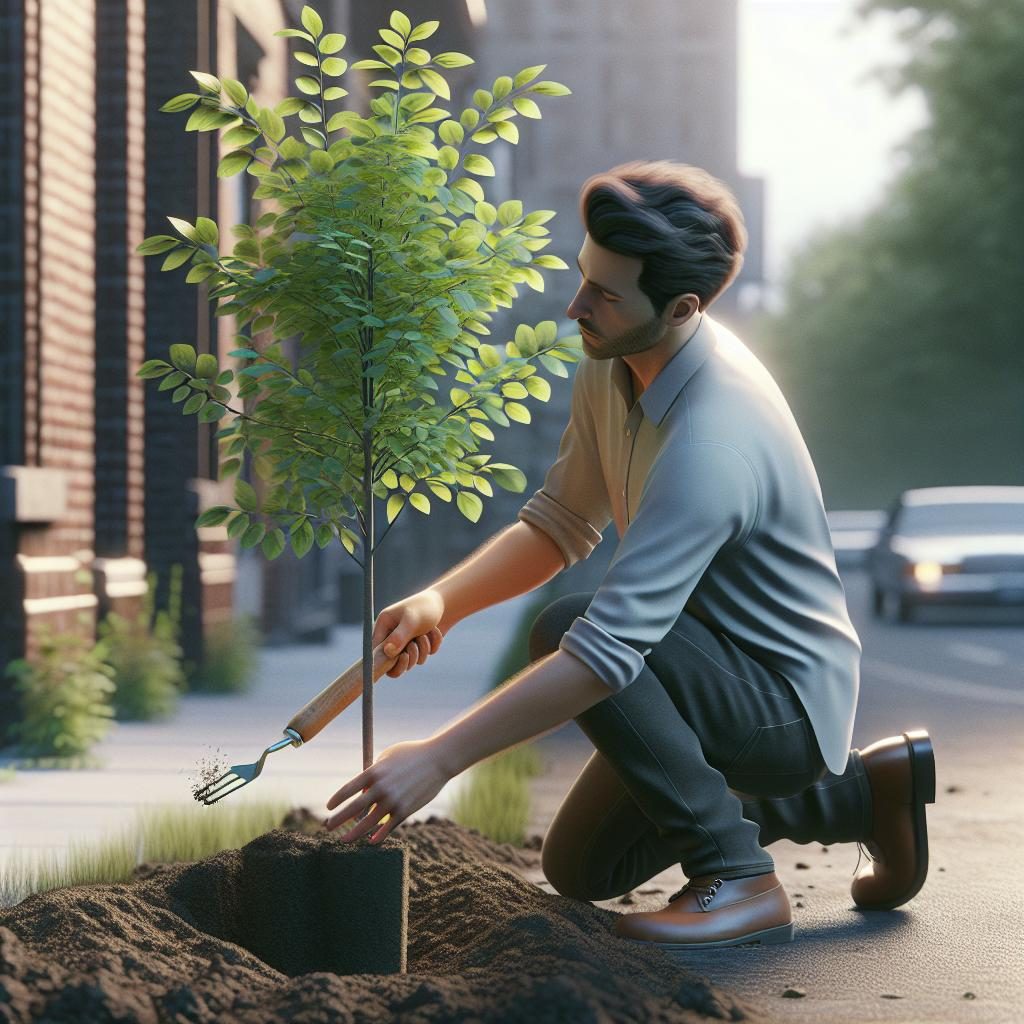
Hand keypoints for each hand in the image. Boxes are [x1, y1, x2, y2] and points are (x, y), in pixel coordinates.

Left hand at [323, 738, 449, 843]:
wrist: (438, 759)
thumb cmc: (412, 754)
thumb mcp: (389, 756)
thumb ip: (375, 772)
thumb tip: (365, 792)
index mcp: (374, 772)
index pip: (349, 789)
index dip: (337, 799)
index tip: (329, 807)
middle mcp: (381, 788)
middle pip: (354, 808)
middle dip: (338, 819)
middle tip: (328, 826)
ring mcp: (393, 801)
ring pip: (368, 823)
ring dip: (354, 833)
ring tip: (343, 839)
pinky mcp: (405, 810)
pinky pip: (388, 827)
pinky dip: (378, 835)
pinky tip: (371, 841)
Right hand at [373, 589, 445, 678]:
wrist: (444, 603)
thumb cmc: (424, 607)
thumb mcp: (411, 620)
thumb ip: (399, 636)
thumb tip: (387, 652)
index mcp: (383, 626)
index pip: (376, 651)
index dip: (386, 659)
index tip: (402, 655)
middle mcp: (391, 637)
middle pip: (393, 663)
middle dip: (409, 655)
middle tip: (414, 644)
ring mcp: (404, 644)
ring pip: (411, 662)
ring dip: (423, 649)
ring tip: (426, 633)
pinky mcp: (417, 648)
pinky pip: (423, 658)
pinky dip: (432, 646)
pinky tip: (434, 631)